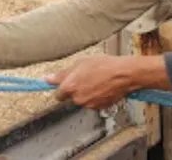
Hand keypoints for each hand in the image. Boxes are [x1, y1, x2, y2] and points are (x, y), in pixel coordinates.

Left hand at [47, 54, 168, 109]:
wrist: (124, 74)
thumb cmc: (104, 65)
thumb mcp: (80, 63)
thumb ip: (63, 74)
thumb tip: (48, 79)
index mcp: (70, 87)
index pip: (57, 94)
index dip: (62, 88)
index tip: (64, 84)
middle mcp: (78, 98)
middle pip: (71, 97)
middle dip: (75, 90)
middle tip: (85, 78)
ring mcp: (89, 104)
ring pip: (83, 100)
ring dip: (86, 93)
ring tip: (96, 80)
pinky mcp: (100, 108)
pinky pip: (94, 103)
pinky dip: (96, 97)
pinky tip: (103, 87)